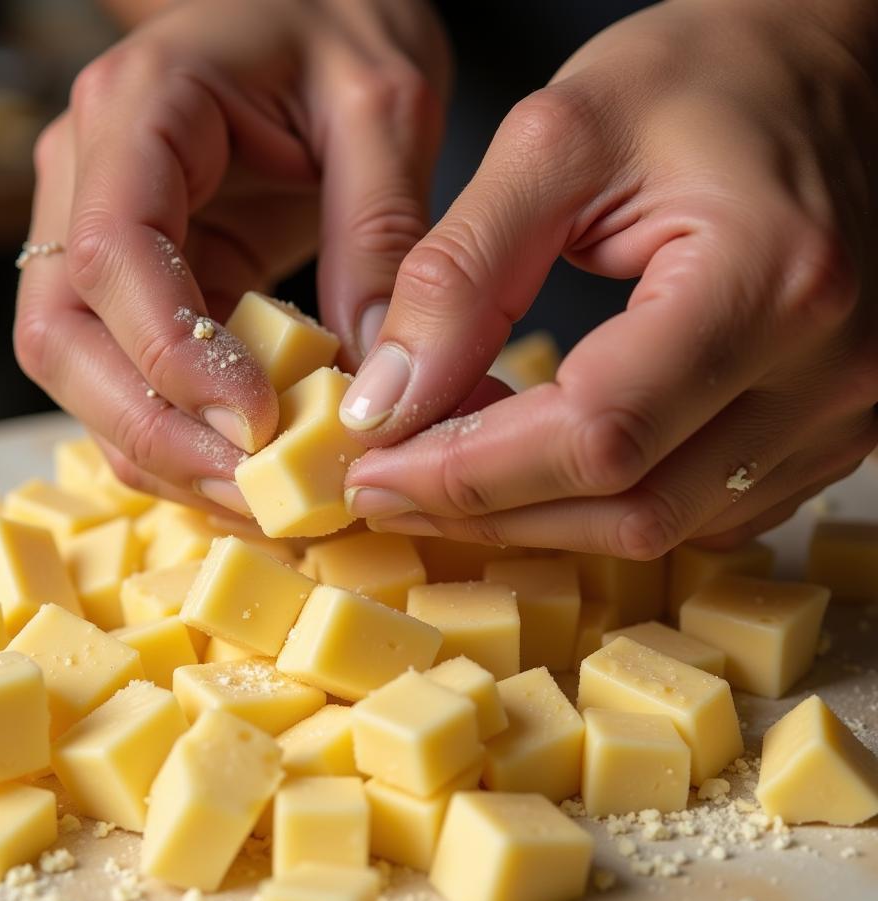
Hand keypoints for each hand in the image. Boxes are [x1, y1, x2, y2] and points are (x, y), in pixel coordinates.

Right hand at [13, 0, 447, 512]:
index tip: (254, 423)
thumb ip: (378, 234)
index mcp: (141, 110)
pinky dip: (181, 442)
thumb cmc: (342, 35)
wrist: (313, 14)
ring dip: (164, 455)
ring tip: (262, 501)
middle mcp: (90, 177)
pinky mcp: (136, 289)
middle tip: (256, 492)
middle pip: (61, 337)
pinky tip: (250, 473)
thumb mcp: (384, 110)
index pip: (114, 253)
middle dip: (153, 432)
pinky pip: (132, 382)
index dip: (173, 354)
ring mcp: (99, 237)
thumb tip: (374, 382)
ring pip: (83, 377)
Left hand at [341, 0, 877, 555]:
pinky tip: (539, 468)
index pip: (595, 432)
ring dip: (538, 519)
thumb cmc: (706, 75)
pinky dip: (603, 508)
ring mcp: (840, 414)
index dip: (467, 472)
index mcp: (769, 279)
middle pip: (629, 506)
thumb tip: (386, 403)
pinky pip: (702, 517)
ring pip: (661, 528)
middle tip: (390, 485)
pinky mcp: (826, 432)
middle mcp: (827, 370)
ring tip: (449, 472)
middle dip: (487, 510)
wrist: (823, 68)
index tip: (373, 468)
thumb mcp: (556, 142)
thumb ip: (460, 274)